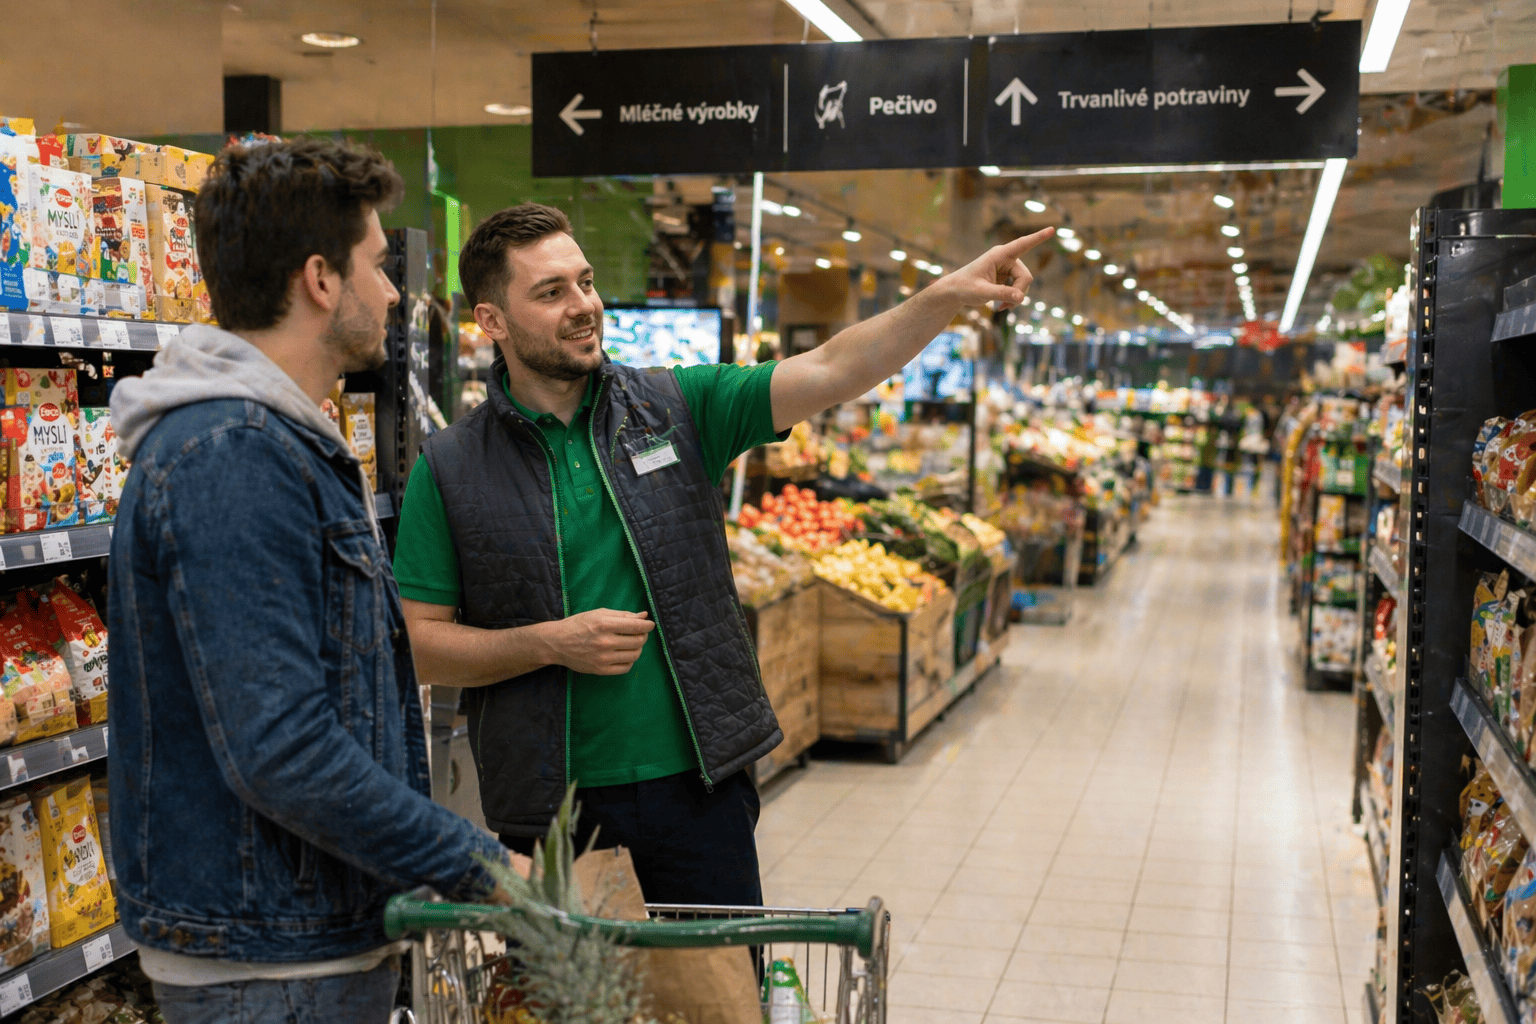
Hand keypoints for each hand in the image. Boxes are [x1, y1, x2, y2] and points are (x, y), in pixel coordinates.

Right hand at [549, 609, 655, 675]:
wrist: (557, 643)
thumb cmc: (578, 625)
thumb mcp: (599, 614)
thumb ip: (623, 615)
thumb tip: (644, 616)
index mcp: (604, 624)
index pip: (635, 626)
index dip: (647, 626)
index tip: (650, 625)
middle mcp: (604, 642)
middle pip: (638, 641)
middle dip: (643, 636)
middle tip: (638, 633)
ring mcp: (603, 658)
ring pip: (634, 655)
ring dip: (637, 648)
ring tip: (631, 643)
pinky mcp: (601, 670)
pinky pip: (625, 668)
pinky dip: (629, 661)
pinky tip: (624, 654)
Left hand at [939, 226, 1053, 310]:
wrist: (955, 292)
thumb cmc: (964, 287)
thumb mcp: (981, 292)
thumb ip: (1001, 293)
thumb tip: (1021, 297)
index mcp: (999, 255)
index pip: (1022, 244)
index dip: (1037, 238)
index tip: (1052, 229)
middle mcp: (1006, 259)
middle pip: (1026, 276)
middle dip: (1019, 291)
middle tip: (1006, 305)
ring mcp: (1007, 268)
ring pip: (1024, 284)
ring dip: (1016, 297)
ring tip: (1001, 306)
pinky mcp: (1007, 278)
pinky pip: (1019, 289)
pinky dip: (1013, 299)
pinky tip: (1001, 306)